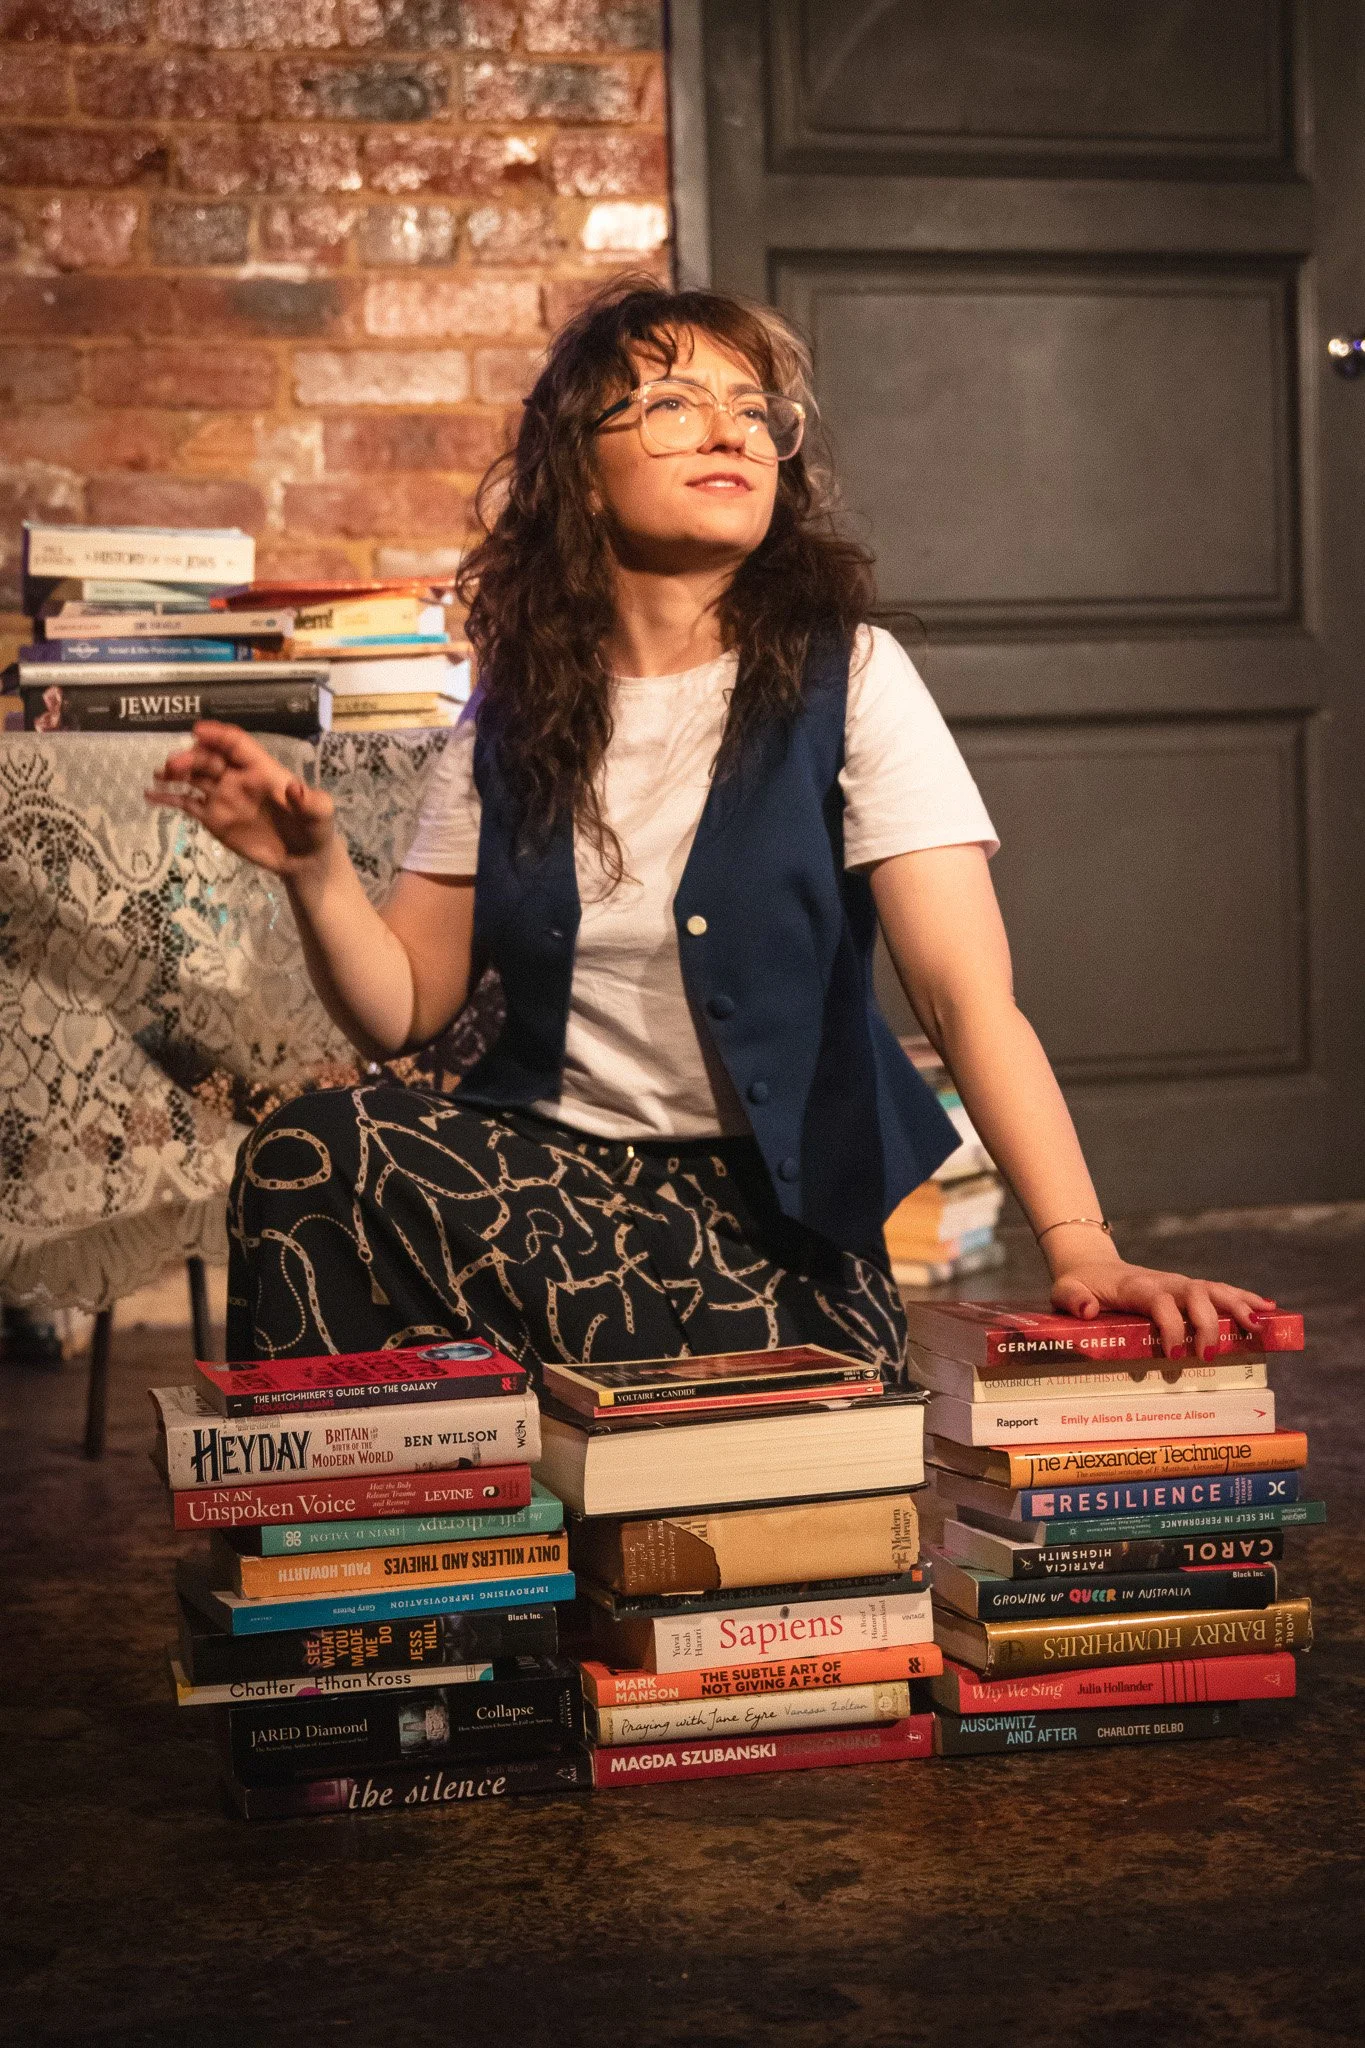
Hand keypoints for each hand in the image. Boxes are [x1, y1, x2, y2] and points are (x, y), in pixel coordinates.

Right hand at [144, 721, 335, 876]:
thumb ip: (310, 801)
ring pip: (194, 777)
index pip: (236, 744)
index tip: (197, 731)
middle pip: (209, 759)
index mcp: (261, 769)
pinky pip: (187, 803)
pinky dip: (168, 798)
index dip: (217, 735)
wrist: (304, 859)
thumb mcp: (320, 814)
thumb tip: (295, 788)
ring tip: (159, 775)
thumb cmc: (314, 829)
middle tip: (173, 766)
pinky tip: (150, 795)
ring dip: (176, 772)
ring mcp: (223, 797)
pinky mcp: (213, 818)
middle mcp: (237, 778)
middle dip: (190, 757)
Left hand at [1050, 1258, 1277, 1360]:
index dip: (1171, 1327)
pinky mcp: (1188, 1289)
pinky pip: (1220, 1290)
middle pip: (1196, 1294)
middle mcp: (1164, 1282)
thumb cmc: (1079, 1285)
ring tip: (1260, 1327)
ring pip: (1214, 1290)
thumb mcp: (1064, 1292)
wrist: (1090, 1266)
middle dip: (1208, 1323)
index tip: (1173, 1356)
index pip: (1161, 1303)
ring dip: (1238, 1306)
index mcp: (1137, 1287)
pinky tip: (1268, 1309)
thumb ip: (1072, 1300)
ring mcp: (1179, 1284)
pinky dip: (1244, 1297)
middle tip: (1209, 1355)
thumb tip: (1086, 1311)